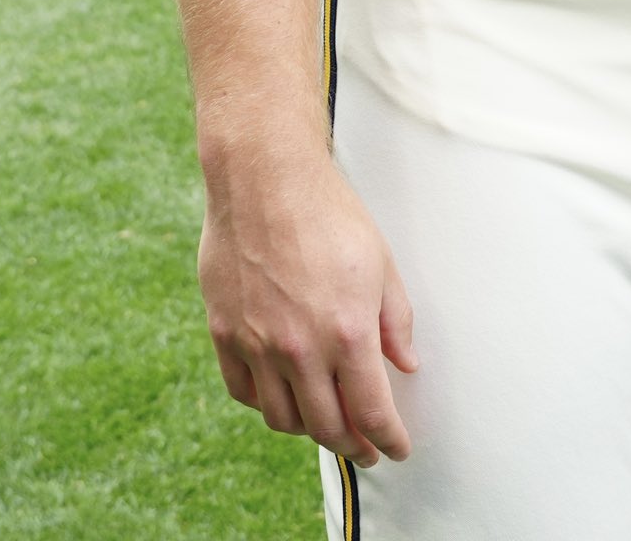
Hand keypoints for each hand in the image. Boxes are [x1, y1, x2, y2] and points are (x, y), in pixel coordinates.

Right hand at [199, 146, 417, 466]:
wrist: (267, 182)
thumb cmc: (330, 214)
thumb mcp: (382, 264)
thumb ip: (395, 321)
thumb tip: (405, 363)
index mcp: (347, 331)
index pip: (370, 410)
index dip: (387, 438)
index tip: (396, 448)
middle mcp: (299, 349)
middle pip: (326, 426)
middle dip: (353, 445)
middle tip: (367, 449)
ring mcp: (257, 345)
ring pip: (283, 418)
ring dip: (309, 430)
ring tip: (328, 425)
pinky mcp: (225, 335)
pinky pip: (245, 392)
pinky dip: (267, 405)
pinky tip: (284, 397)